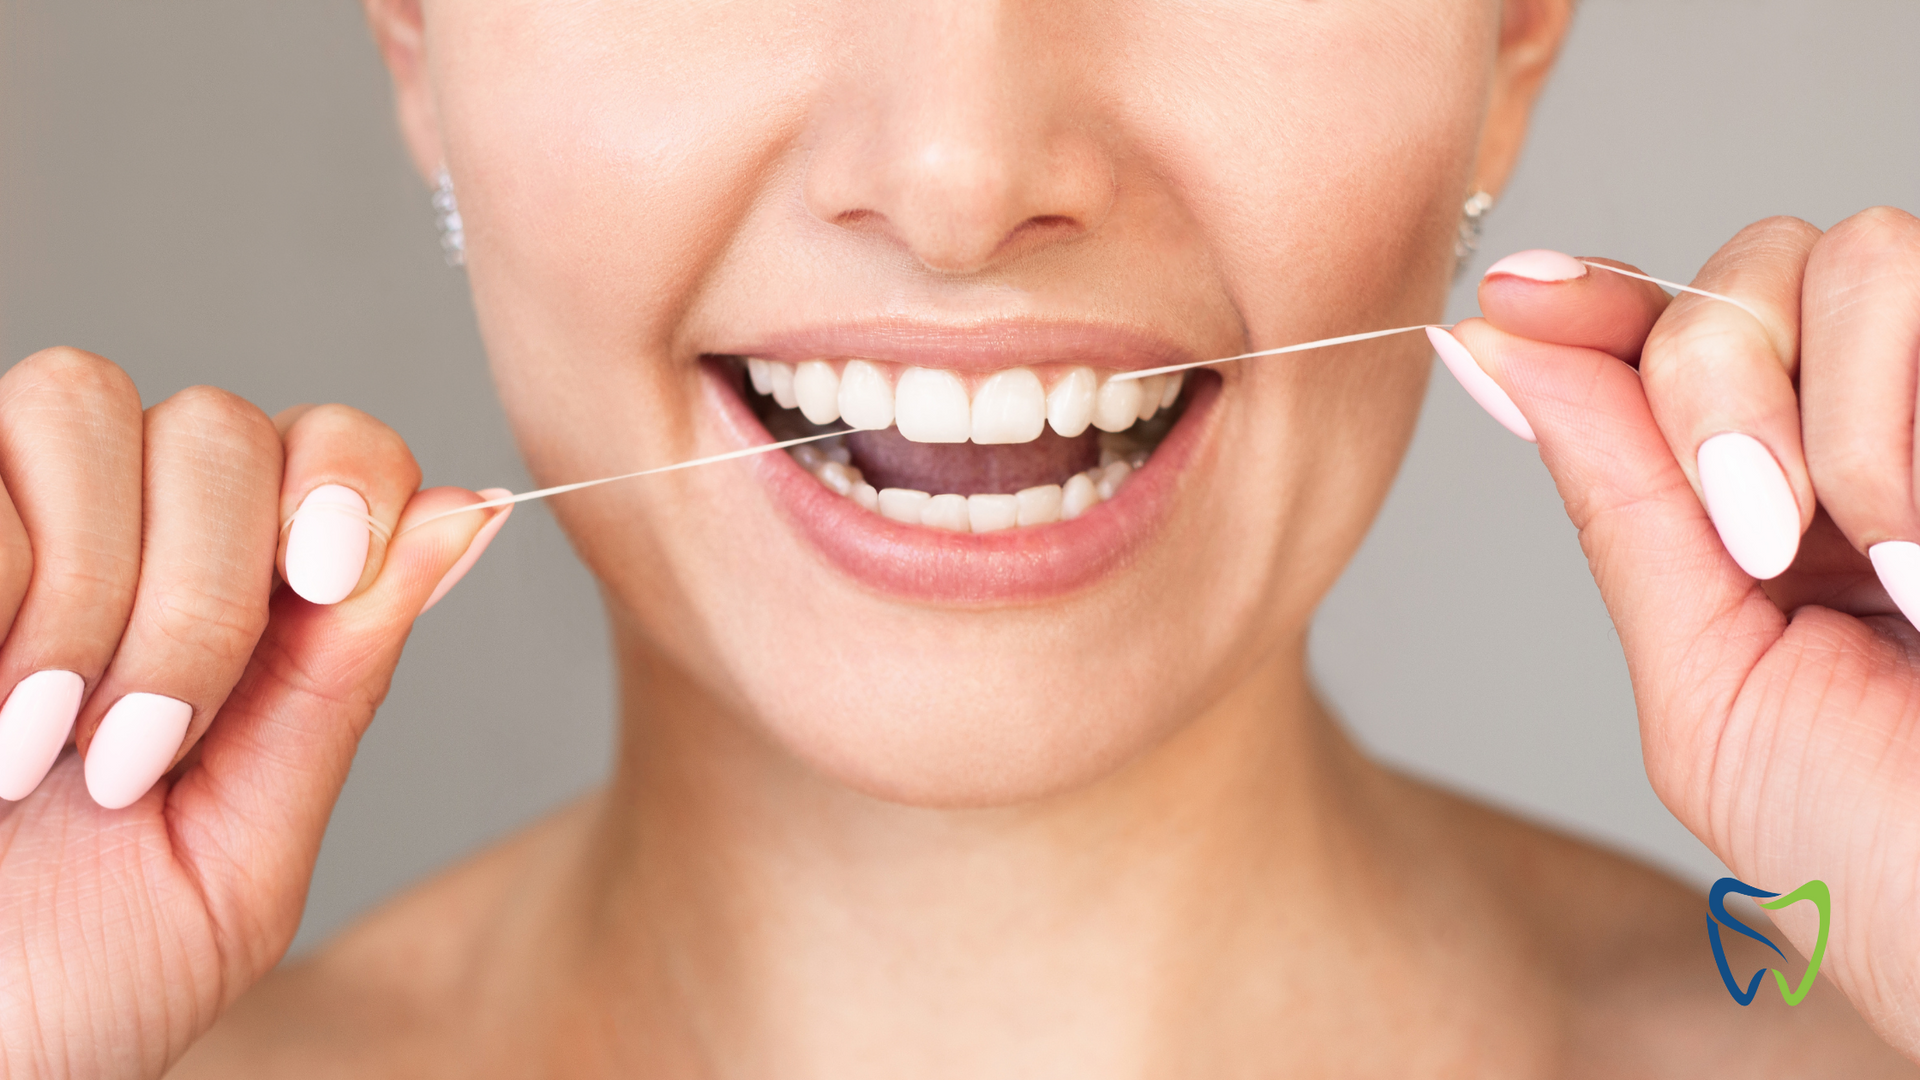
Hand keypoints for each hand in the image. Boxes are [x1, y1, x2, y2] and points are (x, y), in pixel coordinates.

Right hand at [0, 349, 508, 1077]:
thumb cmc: (74, 975)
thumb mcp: (242, 847)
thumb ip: (340, 681)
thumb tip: (469, 514)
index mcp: (244, 602)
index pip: (335, 446)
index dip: (349, 480)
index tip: (328, 577)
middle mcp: (128, 531)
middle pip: (218, 426)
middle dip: (203, 593)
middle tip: (136, 753)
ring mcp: (10, 514)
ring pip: (85, 403)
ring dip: (87, 590)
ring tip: (32, 747)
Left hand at [1445, 209, 1919, 1055]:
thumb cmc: (1893, 857)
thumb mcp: (1714, 688)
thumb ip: (1624, 509)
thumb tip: (1502, 346)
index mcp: (1778, 495)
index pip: (1668, 336)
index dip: (1590, 298)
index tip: (1516, 296)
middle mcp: (1881, 429)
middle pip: (1754, 267)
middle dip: (1719, 382)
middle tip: (1760, 537)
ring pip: (1866, 254)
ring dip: (1844, 419)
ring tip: (1898, 571)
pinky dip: (1905, 432)